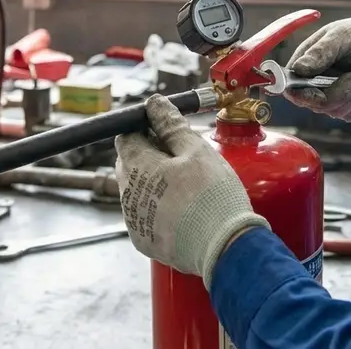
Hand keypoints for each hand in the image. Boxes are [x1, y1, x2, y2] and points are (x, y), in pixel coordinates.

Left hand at [114, 95, 268, 288]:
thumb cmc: (212, 197)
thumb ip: (171, 124)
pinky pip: (145, 215)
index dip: (145, 128)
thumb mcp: (196, 150)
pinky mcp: (144, 241)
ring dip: (154, 181)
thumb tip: (154, 103)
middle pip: (129, 163)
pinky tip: (183, 207)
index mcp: (137, 167)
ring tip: (187, 184)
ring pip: (137, 189)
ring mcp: (134, 220)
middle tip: (181, 155)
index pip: (126, 136)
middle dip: (149, 154)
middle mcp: (127, 194)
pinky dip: (158, 207)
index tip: (165, 128)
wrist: (224, 248)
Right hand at [284, 10, 350, 122]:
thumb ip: (320, 52)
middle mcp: (312, 85)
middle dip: (343, 92)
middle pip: (319, 106)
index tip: (323, 93)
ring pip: (339, 112)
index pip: (293, 90)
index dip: (306, 96)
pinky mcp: (346, 106)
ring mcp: (329, 97)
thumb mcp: (340, 36)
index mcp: (302, 66)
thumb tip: (298, 69)